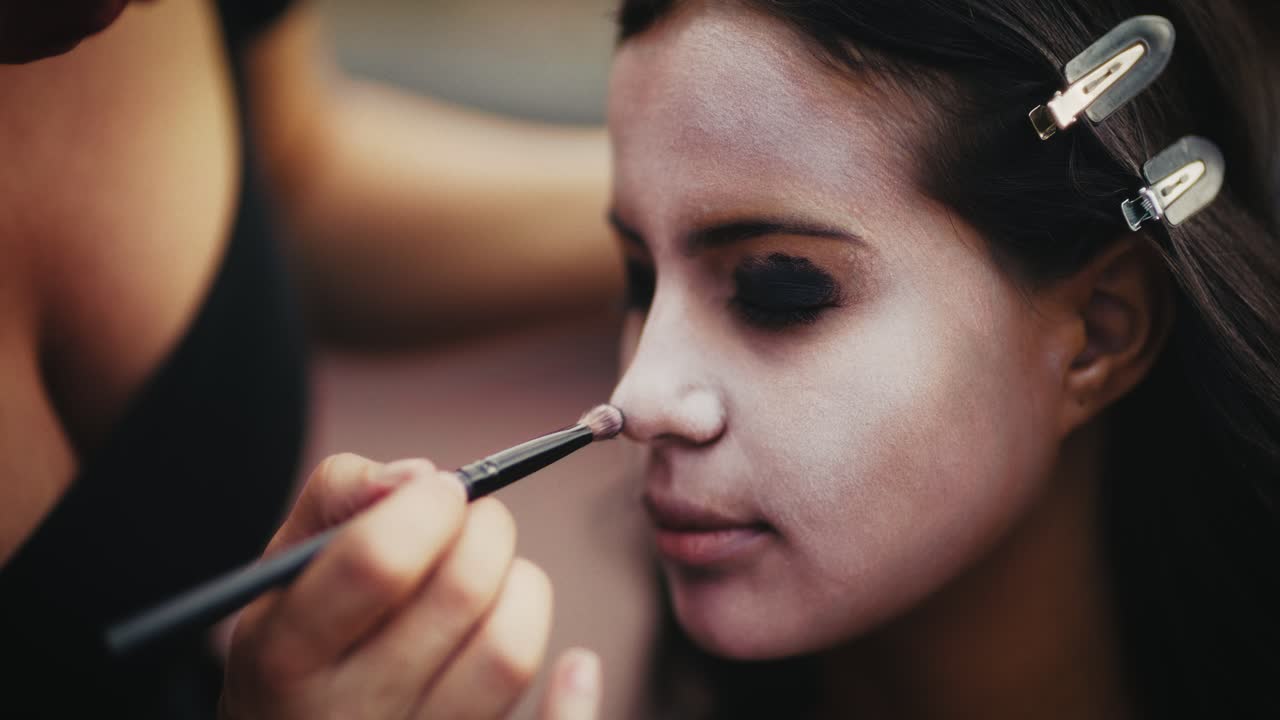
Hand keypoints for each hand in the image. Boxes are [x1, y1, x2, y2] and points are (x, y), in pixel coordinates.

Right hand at [219, 453, 600, 718]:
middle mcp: (349, 712)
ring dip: (522, 590)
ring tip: (494, 582)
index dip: (428, 506)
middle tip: (473, 523)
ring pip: (510, 653)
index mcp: (287, 651)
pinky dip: (575, 695)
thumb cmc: (300, 635)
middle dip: (486, 529)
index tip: (441, 489)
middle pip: (461, 593)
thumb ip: (340, 495)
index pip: (378, 562)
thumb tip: (419, 477)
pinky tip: (575, 667)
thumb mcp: (285, 566)